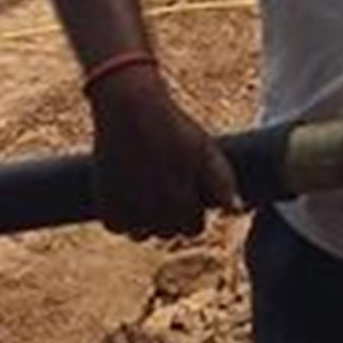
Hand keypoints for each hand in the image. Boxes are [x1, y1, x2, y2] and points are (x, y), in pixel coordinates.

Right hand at [87, 67, 238, 238]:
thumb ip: (223, 183)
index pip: (193, 229)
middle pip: (167, 233)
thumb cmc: (172, 128)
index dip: (192, 211)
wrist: (130, 108)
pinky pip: (118, 227)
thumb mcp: (204, 150)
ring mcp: (128, 213)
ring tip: (147, 188)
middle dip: (170, 217)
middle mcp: (154, 215)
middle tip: (165, 186)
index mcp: (182, 203)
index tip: (187, 191)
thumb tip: (237, 212)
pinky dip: (122, 215)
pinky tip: (128, 191)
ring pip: (141, 234)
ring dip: (145, 220)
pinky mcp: (106, 207)